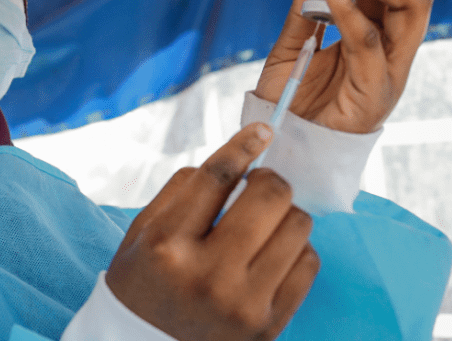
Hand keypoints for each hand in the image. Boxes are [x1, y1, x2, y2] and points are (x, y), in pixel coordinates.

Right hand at [106, 124, 318, 340]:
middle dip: (268, 182)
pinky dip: (295, 249)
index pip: (216, 178)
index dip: (243, 146)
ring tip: (263, 227)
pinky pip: (309, 263)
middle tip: (258, 188)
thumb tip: (240, 157)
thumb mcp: (141, 232)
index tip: (263, 129)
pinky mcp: (270, 324)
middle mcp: (206, 275)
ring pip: (298, 226)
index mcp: (166, 245)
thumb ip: (183, 191)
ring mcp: (243, 304)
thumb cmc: (144, 280)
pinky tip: (270, 255)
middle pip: (269, 196)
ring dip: (284, 215)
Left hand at [255, 0, 436, 132]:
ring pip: (413, 5)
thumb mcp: (290, 46)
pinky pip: (372, 41)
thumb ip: (303, 9)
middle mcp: (390, 45)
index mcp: (373, 31)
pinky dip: (352, 10)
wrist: (280, 147)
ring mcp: (389, 67)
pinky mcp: (377, 89)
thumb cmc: (288, 101)